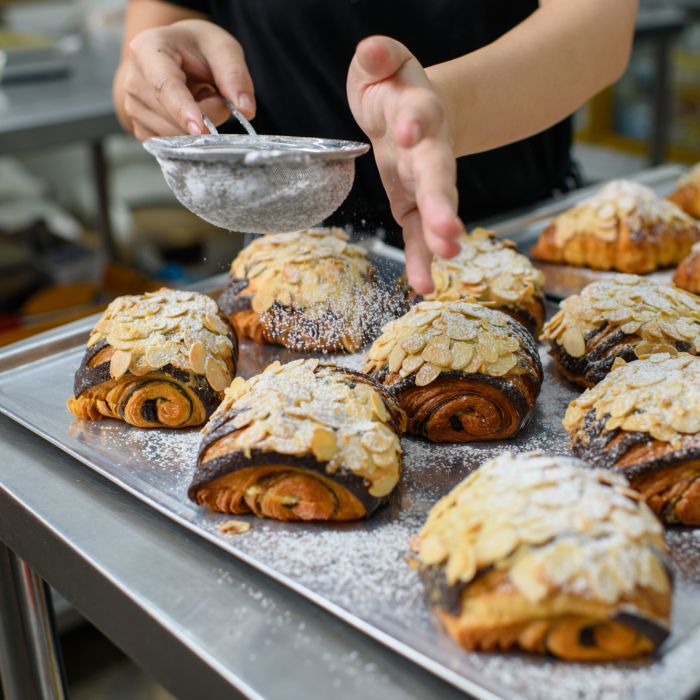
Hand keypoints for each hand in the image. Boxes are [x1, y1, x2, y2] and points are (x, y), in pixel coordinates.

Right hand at [120, 19, 255, 140]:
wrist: (177, 55)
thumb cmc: (199, 49)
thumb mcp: (224, 50)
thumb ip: (236, 77)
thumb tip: (246, 111)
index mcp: (148, 50)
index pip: (164, 85)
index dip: (182, 110)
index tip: (200, 130)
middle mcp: (132, 79)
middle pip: (171, 115)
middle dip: (205, 117)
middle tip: (215, 94)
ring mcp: (132, 106)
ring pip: (171, 135)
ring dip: (197, 127)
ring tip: (199, 97)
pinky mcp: (140, 127)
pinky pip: (169, 145)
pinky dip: (187, 136)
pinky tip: (189, 113)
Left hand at [347, 36, 461, 293]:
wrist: (413, 115)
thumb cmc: (393, 89)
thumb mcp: (383, 64)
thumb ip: (380, 57)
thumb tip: (370, 51)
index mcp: (418, 109)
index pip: (418, 113)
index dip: (414, 120)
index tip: (407, 129)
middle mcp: (429, 148)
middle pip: (438, 172)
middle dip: (442, 199)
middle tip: (448, 227)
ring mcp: (425, 181)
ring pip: (435, 207)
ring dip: (440, 232)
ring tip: (446, 255)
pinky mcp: (414, 205)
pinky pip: (417, 234)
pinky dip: (421, 259)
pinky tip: (422, 285)